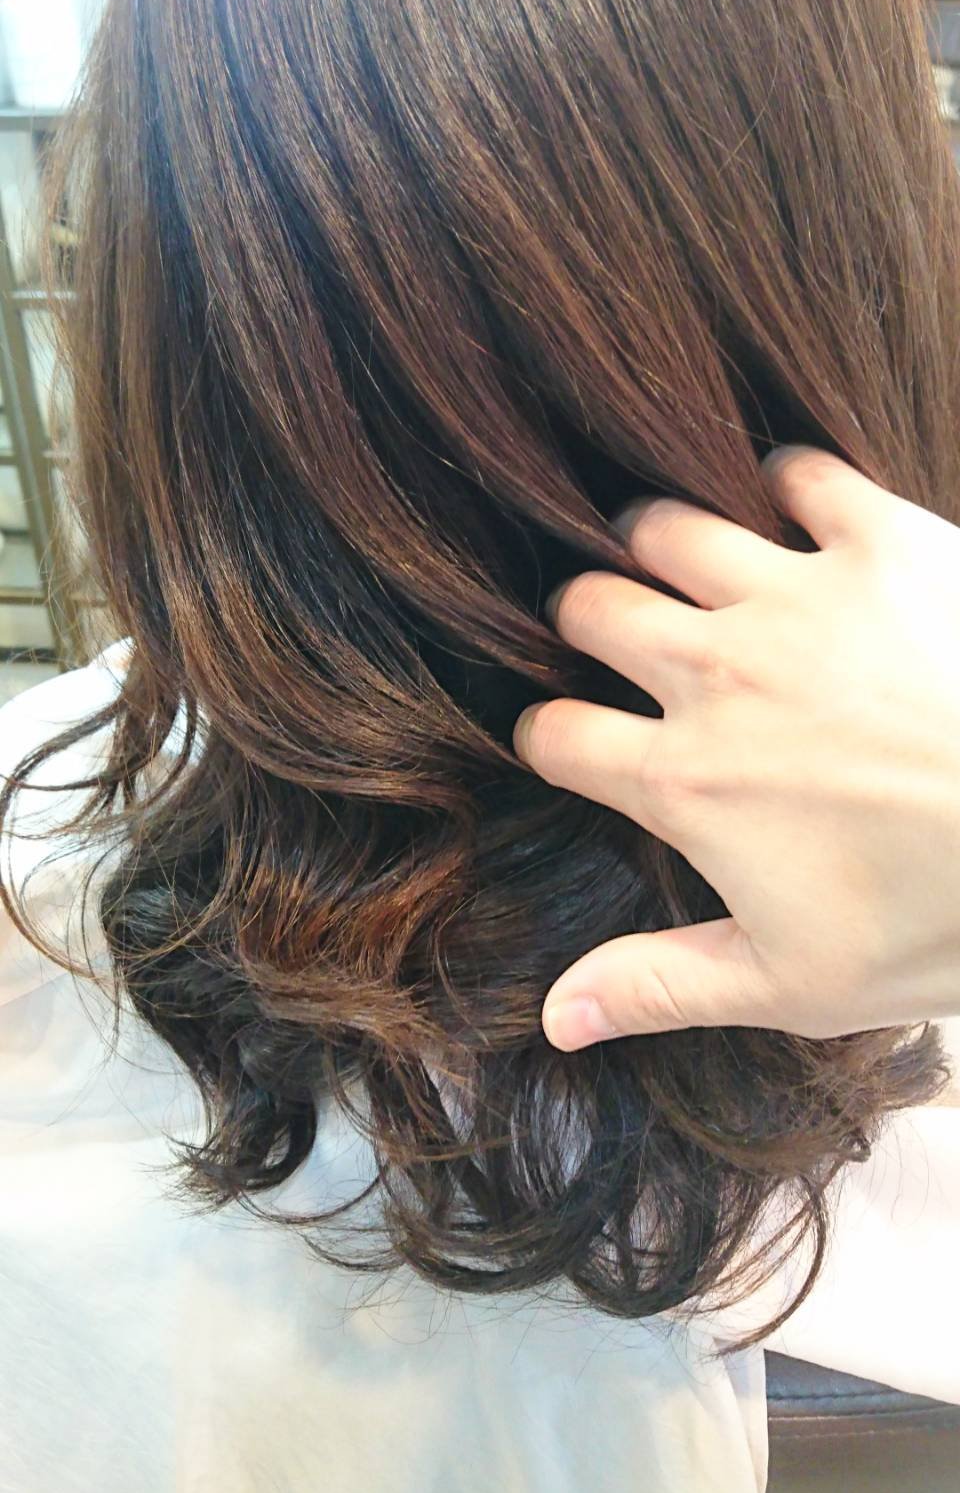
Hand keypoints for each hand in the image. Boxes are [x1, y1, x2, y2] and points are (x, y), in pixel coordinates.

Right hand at [513, 447, 959, 1049]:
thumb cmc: (943, 923)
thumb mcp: (795, 982)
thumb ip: (660, 986)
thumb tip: (555, 1018)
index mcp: (688, 780)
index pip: (555, 736)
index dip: (544, 739)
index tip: (566, 742)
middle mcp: (718, 672)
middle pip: (587, 610)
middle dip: (581, 625)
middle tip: (613, 639)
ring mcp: (797, 597)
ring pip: (665, 528)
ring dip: (655, 544)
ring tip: (678, 565)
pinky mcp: (881, 543)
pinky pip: (797, 473)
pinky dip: (782, 484)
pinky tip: (791, 512)